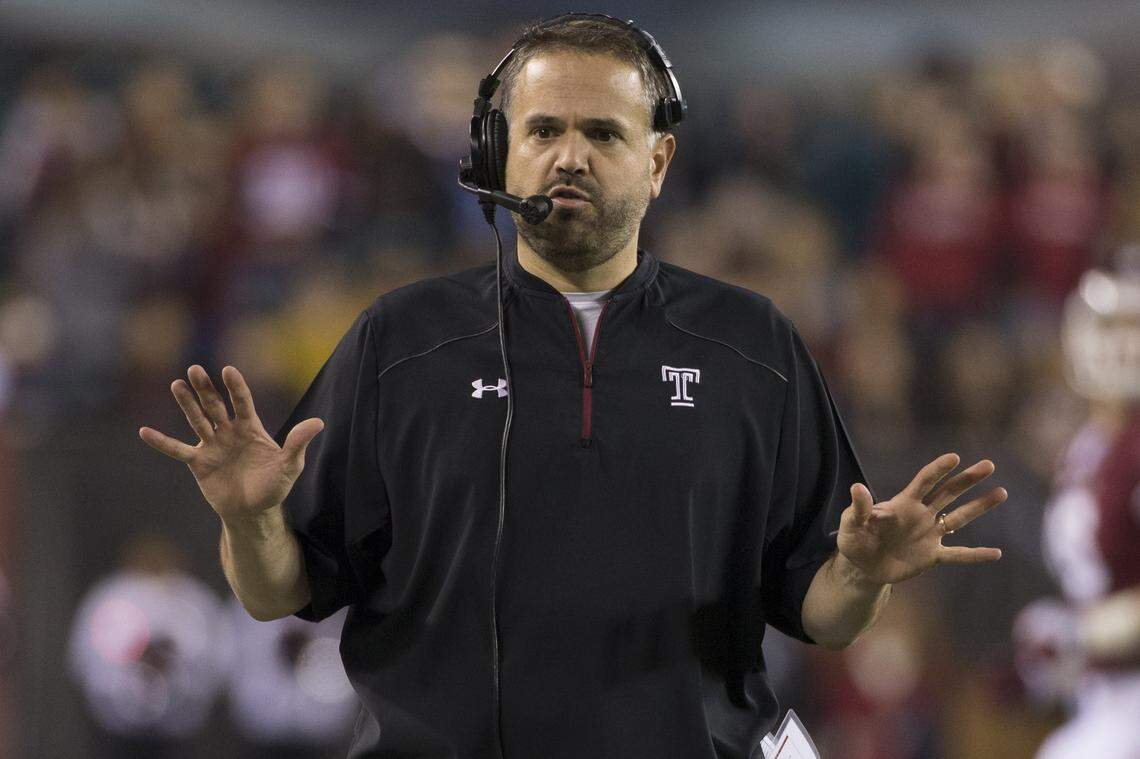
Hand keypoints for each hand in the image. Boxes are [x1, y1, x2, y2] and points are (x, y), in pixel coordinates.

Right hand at [138, 365, 323, 523]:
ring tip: (177, 384)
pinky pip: (178, 450)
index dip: (236, 387)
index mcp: (251, 428)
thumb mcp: (290, 465)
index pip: (242, 402)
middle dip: (206, 389)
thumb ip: (298, 443)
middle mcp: (229, 431)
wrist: (254, 512)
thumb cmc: (274, 486)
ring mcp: (212, 445)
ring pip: (197, 420)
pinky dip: (162, 442)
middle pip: (215, 405)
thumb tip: (318, 423)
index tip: (229, 371)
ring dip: (187, 404)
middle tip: (194, 370)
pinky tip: (144, 431)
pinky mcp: (199, 463)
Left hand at [836, 453, 1006, 584]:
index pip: (924, 482)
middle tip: (989, 465)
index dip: (938, 469)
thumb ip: (859, 507)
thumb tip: (857, 488)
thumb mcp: (852, 523)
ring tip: (1001, 493)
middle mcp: (921, 515)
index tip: (954, 457)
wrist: (862, 566)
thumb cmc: (854, 538)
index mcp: (903, 503)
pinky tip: (997, 553)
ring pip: (959, 518)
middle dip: (967, 479)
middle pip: (948, 493)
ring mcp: (929, 535)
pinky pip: (958, 554)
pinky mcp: (932, 556)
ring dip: (980, 507)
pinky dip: (976, 555)